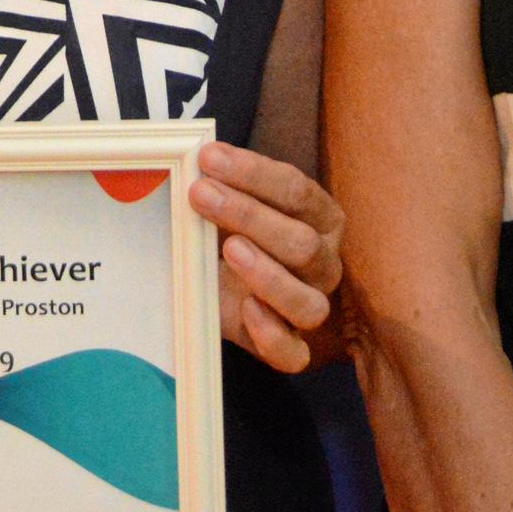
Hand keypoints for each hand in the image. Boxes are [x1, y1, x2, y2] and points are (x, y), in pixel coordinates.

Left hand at [187, 140, 344, 372]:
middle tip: (200, 194)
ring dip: (268, 275)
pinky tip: (247, 309)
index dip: (253, 173)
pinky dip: (273, 335)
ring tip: (230, 248)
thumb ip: (219, 181)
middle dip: (249, 215)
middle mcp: (324, 263)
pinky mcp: (290, 347)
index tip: (208, 158)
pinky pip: (294, 355)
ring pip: (309, 303)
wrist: (223, 281)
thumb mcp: (228, 203)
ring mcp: (311, 306)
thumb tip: (188, 157)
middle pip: (302, 243)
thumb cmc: (229, 230)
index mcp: (320, 217)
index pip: (297, 191)